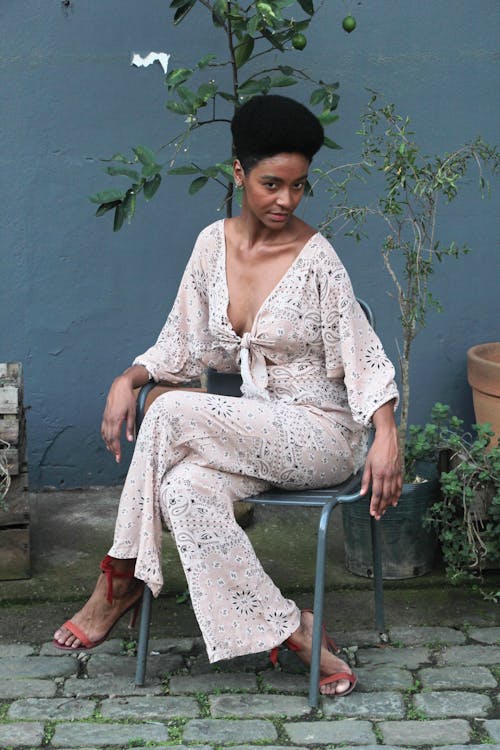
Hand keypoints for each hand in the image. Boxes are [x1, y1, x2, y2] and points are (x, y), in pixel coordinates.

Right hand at [101, 375, 136, 462]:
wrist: (120, 386)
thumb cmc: (128, 398)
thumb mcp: (132, 412)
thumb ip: (130, 427)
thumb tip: (130, 440)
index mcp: (116, 420)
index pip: (115, 439)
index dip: (116, 449)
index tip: (119, 457)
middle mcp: (109, 420)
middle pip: (109, 439)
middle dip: (113, 450)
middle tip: (117, 458)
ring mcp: (105, 417)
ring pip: (105, 435)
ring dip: (108, 444)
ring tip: (113, 452)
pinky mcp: (105, 415)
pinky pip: (103, 429)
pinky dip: (105, 437)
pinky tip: (108, 440)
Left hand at [360, 404, 401, 519]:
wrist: (388, 439)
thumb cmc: (376, 450)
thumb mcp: (367, 463)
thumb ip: (365, 479)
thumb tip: (362, 493)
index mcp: (378, 473)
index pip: (376, 493)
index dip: (374, 504)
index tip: (372, 512)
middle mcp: (388, 475)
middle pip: (385, 496)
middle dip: (381, 507)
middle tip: (378, 515)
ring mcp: (396, 474)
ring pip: (393, 493)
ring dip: (388, 503)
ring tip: (385, 511)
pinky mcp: (400, 471)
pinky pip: (399, 486)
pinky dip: (397, 495)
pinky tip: (394, 501)